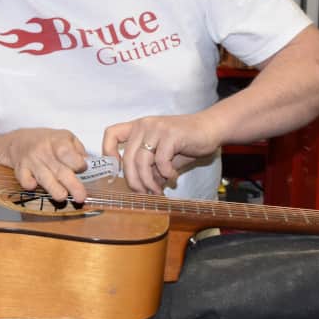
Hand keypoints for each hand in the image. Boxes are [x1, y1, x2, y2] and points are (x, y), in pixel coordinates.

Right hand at [0, 128, 88, 202]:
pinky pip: (24, 179)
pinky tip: (33, 186)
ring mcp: (31, 161)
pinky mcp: (20, 170)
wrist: (19, 141)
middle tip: (81, 197)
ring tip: (62, 197)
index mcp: (57, 141)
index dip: (77, 163)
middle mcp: (43, 150)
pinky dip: (28, 183)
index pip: (67, 153)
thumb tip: (88, 164)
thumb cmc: (48, 141)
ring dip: (53, 188)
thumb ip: (78, 150)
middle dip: (71, 184)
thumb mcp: (66, 137)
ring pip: (44, 177)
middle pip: (59, 169)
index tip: (83, 168)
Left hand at [102, 114, 219, 193]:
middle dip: (133, 181)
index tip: (116, 171)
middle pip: (127, 157)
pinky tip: (173, 176)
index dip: (108, 152)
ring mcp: (157, 128)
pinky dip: (166, 173)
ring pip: (142, 161)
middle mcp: (144, 125)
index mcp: (138, 128)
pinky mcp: (171, 134)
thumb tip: (140, 190)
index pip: (111, 134)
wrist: (210, 129)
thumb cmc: (185, 143)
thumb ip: (149, 169)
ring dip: (149, 181)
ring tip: (157, 190)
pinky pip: (161, 160)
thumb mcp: (162, 157)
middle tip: (143, 193)